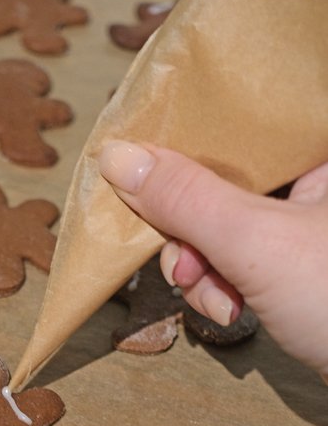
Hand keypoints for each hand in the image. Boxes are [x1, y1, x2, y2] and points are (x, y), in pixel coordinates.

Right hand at [98, 142, 327, 379]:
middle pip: (222, 174)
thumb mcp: (255, 244)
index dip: (185, 137)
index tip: (142, 170)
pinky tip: (230, 310)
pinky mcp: (301, 257)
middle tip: (184, 263)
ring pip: (224, 219)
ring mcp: (310, 218)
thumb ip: (185, 200)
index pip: (239, 115)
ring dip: (201, 265)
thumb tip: (117, 157)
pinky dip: (223, 283)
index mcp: (321, 144)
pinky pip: (240, 252)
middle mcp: (318, 173)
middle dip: (190, 229)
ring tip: (215, 299)